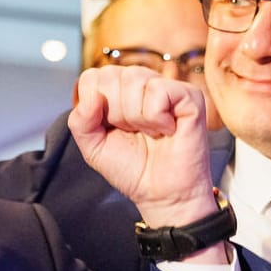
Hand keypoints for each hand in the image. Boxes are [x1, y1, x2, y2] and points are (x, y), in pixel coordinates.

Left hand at [67, 64, 216, 233]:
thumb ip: (80, 121)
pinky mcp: (189, 95)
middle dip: (115, 114)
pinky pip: (158, 91)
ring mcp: (167, 86)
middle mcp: (142, 82)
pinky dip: (156, 118)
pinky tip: (167, 130)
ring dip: (136, 118)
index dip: (94, 108)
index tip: (111, 129)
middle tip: (134, 133)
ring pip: (134, 80)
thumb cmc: (132, 168)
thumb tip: (92, 97)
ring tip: (151, 133)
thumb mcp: (92, 147)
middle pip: (110, 76)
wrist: (162, 194)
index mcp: (118, 90)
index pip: (92, 77)